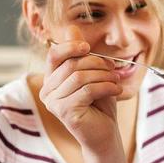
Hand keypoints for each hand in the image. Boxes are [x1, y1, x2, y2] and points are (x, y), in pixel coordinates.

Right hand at [40, 25, 122, 151]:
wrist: (105, 134)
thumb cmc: (99, 105)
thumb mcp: (92, 74)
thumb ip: (81, 54)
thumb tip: (71, 28)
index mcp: (51, 80)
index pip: (54, 55)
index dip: (70, 46)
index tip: (88, 47)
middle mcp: (47, 91)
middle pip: (71, 65)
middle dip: (96, 63)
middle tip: (113, 69)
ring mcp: (53, 103)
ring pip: (79, 77)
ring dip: (103, 76)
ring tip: (116, 81)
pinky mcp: (64, 112)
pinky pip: (86, 90)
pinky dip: (105, 87)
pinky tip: (116, 90)